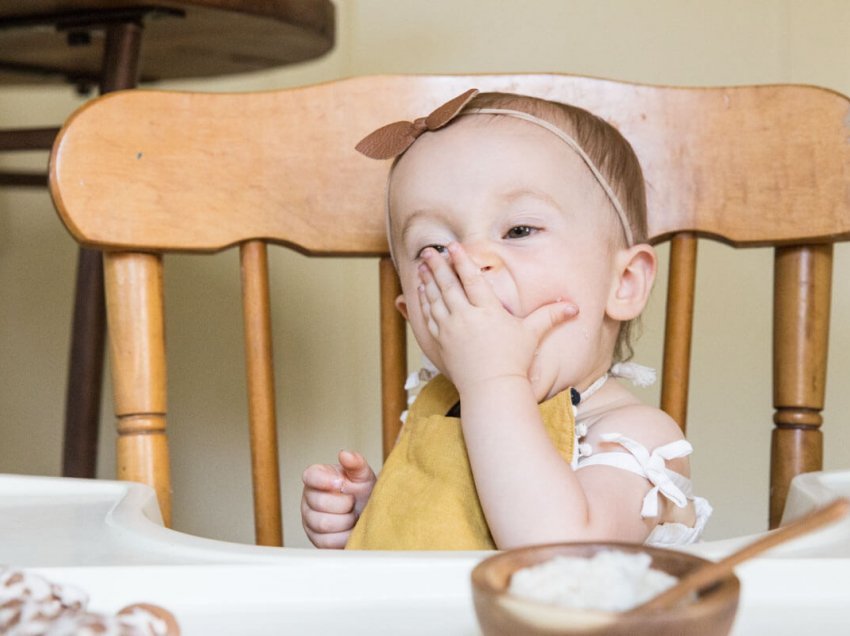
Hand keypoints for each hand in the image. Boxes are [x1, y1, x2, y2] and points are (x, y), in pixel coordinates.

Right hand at [301, 450, 375, 548]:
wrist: (370, 516)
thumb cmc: (363, 493)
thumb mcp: (363, 475)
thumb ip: (355, 463)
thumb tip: (344, 454)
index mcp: (317, 478)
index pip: (310, 476)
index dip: (325, 480)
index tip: (341, 482)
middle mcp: (308, 498)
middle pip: (319, 503)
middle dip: (344, 504)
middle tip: (353, 503)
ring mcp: (309, 520)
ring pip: (323, 524)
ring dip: (345, 521)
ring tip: (352, 516)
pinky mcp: (316, 540)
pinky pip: (327, 541)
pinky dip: (344, 536)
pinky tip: (350, 529)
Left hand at [418, 243, 576, 392]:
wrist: (491, 389)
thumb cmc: (514, 361)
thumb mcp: (532, 335)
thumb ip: (550, 317)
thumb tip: (575, 307)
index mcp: (488, 311)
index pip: (472, 279)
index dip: (462, 261)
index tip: (453, 246)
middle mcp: (466, 317)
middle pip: (448, 285)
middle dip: (438, 266)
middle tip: (429, 251)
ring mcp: (450, 330)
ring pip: (435, 298)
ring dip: (428, 280)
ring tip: (422, 265)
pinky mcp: (440, 342)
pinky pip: (428, 316)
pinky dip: (423, 301)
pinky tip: (420, 291)